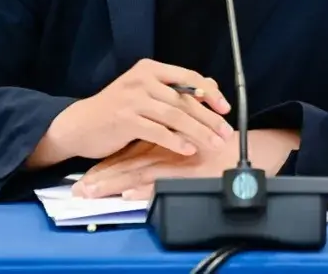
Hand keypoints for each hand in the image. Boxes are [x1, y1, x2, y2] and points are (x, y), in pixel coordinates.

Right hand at [38, 59, 234, 163]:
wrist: (80, 124)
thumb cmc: (116, 110)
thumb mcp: (145, 93)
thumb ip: (174, 90)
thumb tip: (210, 86)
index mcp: (149, 69)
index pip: (188, 77)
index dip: (210, 93)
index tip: (225, 108)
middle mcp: (142, 80)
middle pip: (184, 99)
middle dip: (209, 118)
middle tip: (225, 133)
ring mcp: (133, 99)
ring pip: (175, 116)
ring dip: (198, 131)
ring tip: (213, 144)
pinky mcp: (125, 120)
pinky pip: (158, 131)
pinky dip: (176, 141)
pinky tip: (188, 150)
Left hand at [74, 129, 300, 199]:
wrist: (248, 150)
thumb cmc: (218, 143)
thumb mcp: (191, 135)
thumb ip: (171, 135)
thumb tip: (154, 140)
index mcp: (161, 141)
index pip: (127, 153)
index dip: (105, 165)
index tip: (83, 177)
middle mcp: (166, 152)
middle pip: (127, 164)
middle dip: (101, 177)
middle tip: (79, 190)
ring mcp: (175, 163)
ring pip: (138, 174)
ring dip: (114, 184)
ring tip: (91, 193)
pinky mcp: (187, 173)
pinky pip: (163, 181)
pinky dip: (145, 188)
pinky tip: (128, 193)